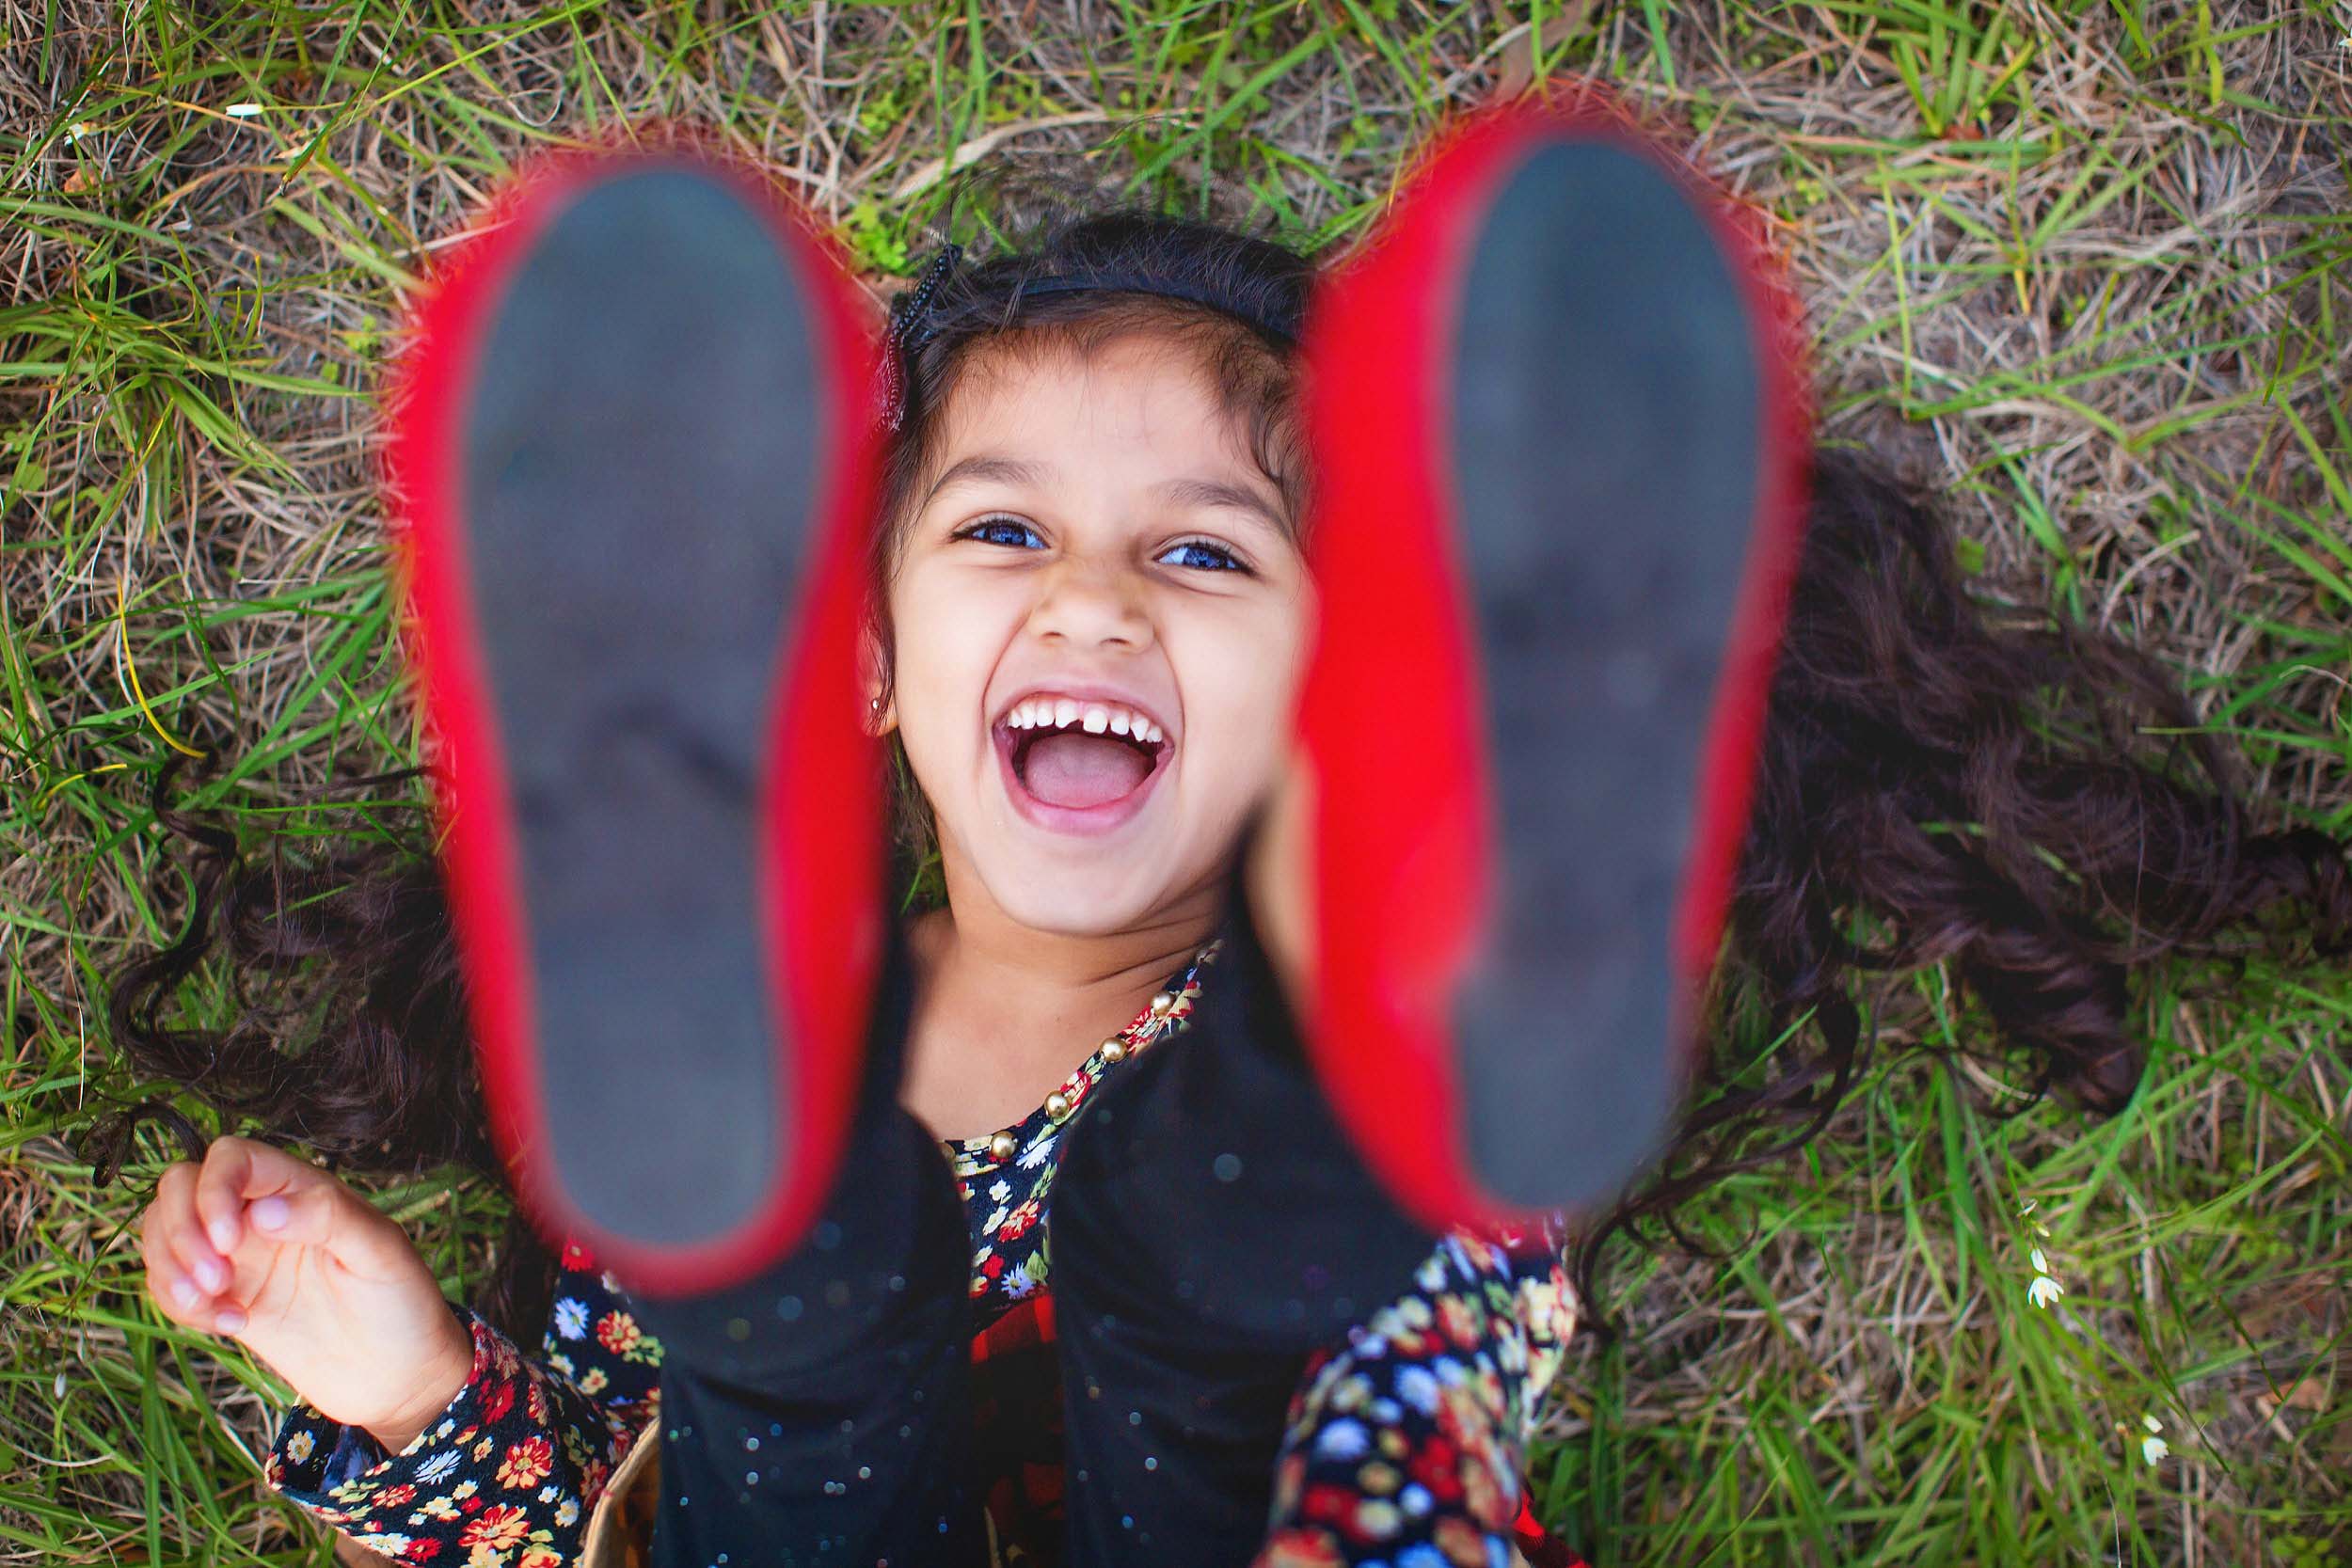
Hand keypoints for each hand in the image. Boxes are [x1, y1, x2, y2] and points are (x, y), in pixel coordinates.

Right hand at [137, 1136, 477, 1452]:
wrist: (397, 1376)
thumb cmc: (403, 1304)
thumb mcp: (380, 1253)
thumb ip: (328, 1219)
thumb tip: (263, 1210)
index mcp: (304, 1189)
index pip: (230, 1157)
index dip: (213, 1190)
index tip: (230, 1242)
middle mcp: (263, 1214)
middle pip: (180, 1187)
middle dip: (180, 1231)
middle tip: (218, 1281)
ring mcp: (240, 1256)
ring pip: (163, 1231)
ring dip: (169, 1268)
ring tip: (216, 1307)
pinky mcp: (226, 1298)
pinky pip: (170, 1282)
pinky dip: (175, 1301)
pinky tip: (229, 1325)